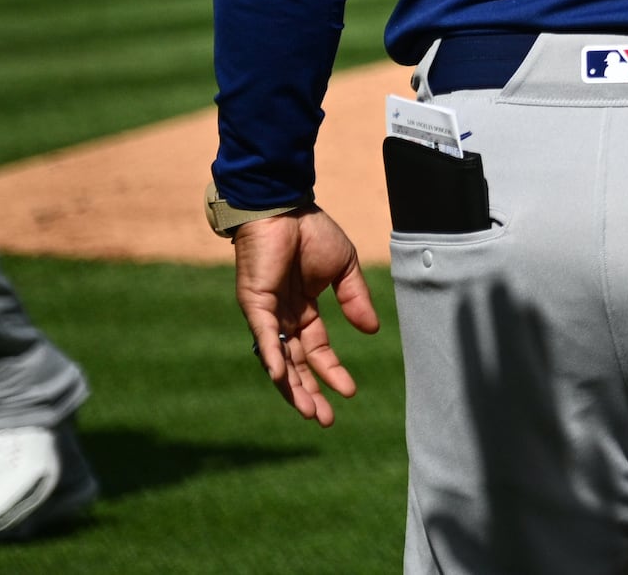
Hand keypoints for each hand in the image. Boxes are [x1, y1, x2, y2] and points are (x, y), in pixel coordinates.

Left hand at [234, 207, 377, 425]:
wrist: (286, 208)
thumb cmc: (312, 232)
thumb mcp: (344, 270)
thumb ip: (355, 300)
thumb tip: (371, 331)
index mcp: (304, 310)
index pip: (318, 350)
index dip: (332, 372)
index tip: (349, 393)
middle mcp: (284, 318)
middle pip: (297, 365)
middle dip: (309, 393)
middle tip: (323, 420)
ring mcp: (267, 314)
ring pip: (279, 359)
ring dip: (291, 387)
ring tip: (307, 411)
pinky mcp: (255, 304)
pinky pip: (264, 337)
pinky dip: (273, 357)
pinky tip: (283, 378)